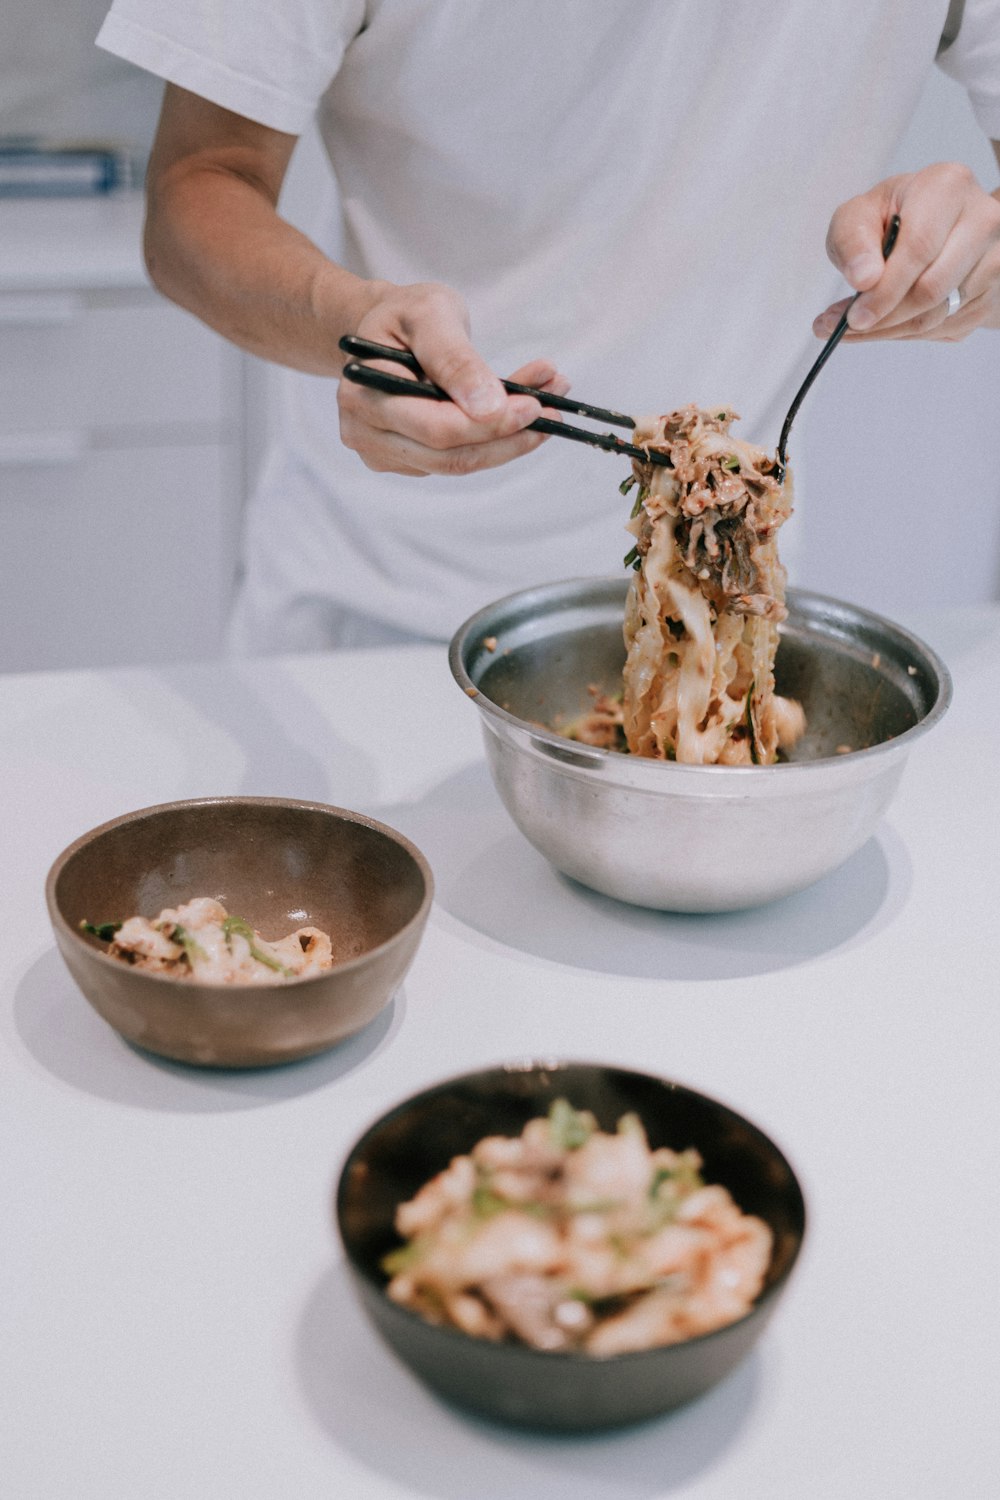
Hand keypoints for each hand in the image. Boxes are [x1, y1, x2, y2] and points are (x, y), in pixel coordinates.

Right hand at [337, 281, 568, 474]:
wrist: (386, 327)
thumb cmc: (406, 314)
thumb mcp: (431, 315)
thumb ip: (456, 358)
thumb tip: (489, 406)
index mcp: (364, 392)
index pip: (436, 427)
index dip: (489, 424)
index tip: (535, 406)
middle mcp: (365, 431)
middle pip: (449, 456)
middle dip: (508, 437)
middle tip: (554, 411)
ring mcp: (383, 451)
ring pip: (459, 462)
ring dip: (510, 440)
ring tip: (549, 402)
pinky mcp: (407, 460)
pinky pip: (458, 457)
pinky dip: (496, 438)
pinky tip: (521, 408)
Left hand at [813, 162, 999, 342]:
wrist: (930, 224)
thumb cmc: (890, 217)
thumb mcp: (857, 216)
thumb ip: (852, 241)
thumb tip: (865, 280)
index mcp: (949, 187)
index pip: (919, 248)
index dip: (885, 289)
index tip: (855, 317)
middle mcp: (982, 220)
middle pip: (933, 288)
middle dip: (886, 316)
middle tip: (851, 326)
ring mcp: (993, 258)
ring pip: (940, 314)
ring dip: (894, 329)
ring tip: (861, 326)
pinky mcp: (992, 291)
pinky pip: (947, 327)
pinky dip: (909, 333)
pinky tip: (886, 323)